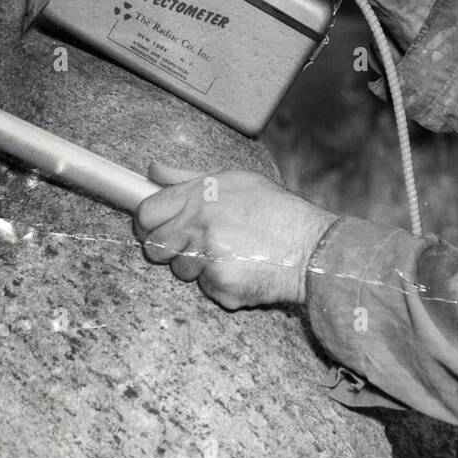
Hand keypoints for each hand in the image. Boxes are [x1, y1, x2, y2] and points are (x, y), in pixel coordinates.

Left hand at [133, 161, 337, 309]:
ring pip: (179, 271)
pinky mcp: (218, 285)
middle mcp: (200, 224)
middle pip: (154, 247)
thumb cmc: (276, 211)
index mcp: (201, 194)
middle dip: (170, 248)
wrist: (311, 247)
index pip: (146, 212)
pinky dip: (220, 284)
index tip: (157, 226)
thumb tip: (152, 169)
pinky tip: (242, 269)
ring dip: (198, 267)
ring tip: (231, 254)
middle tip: (196, 244)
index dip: (148, 222)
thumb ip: (188, 178)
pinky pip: (204, 288)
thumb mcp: (236, 181)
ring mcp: (208, 257)